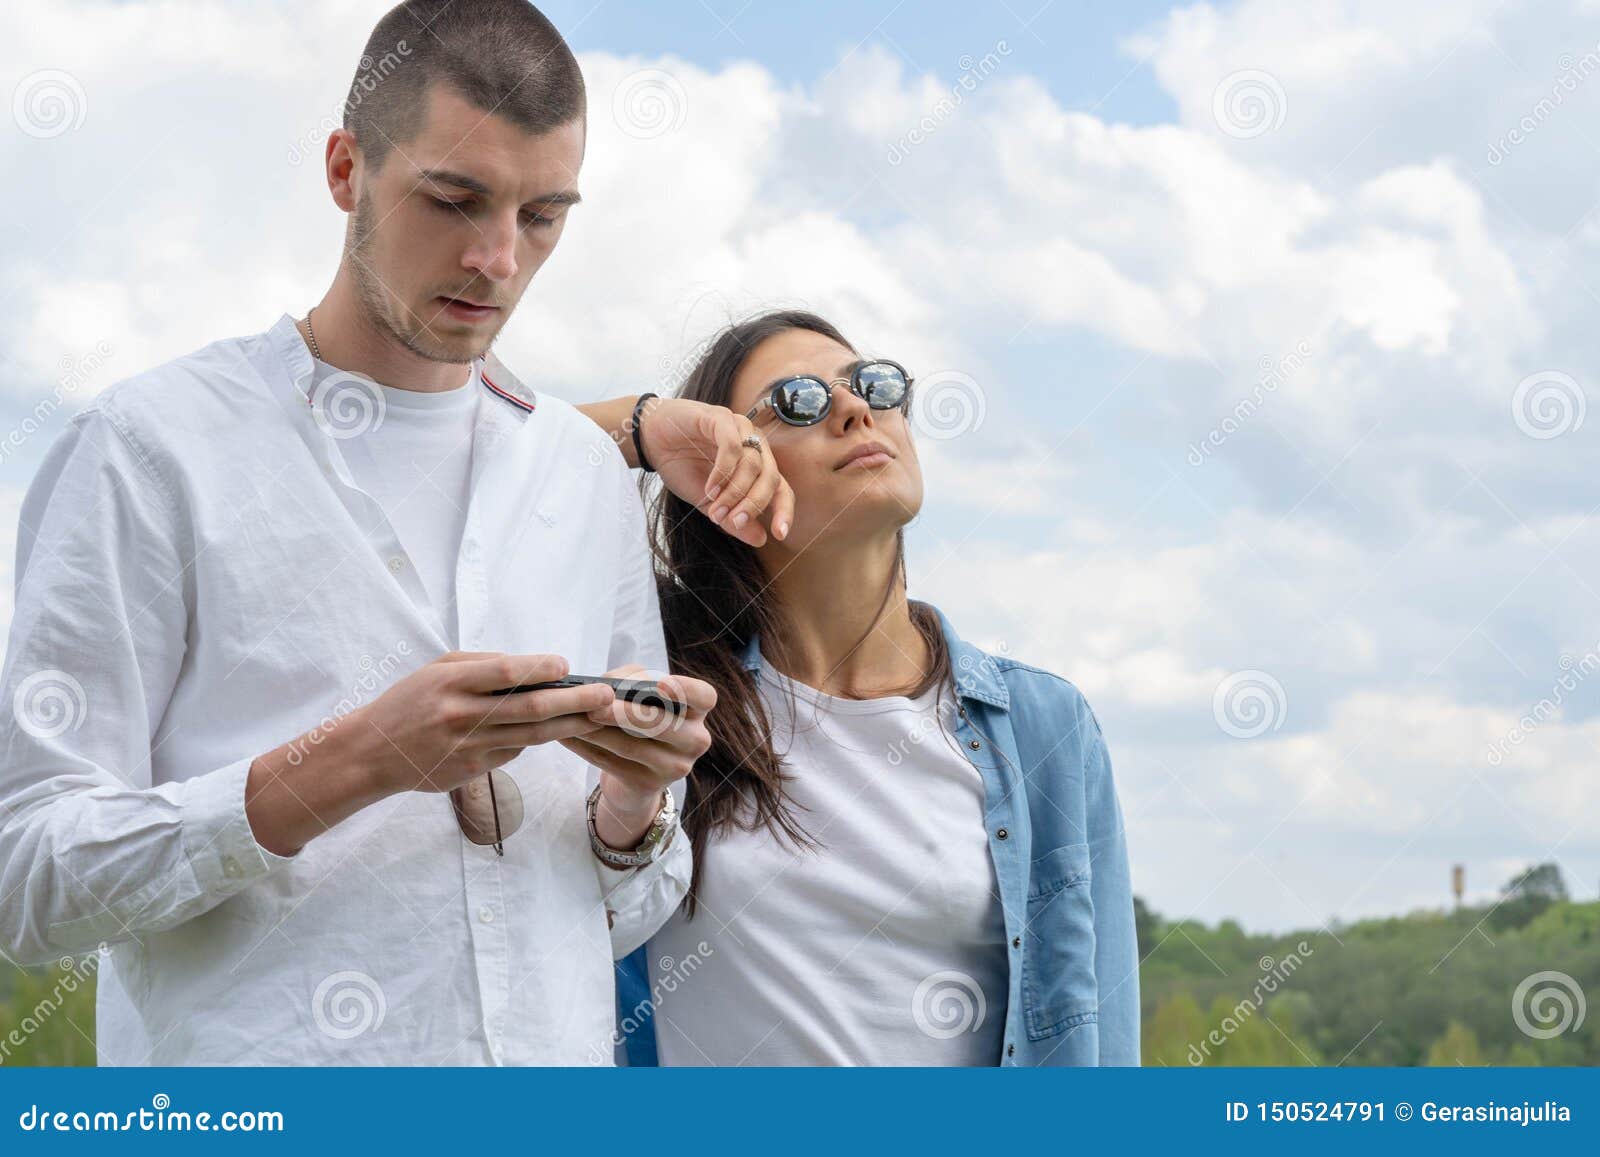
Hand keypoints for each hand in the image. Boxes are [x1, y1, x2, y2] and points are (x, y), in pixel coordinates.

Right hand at [347, 651, 619, 794]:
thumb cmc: (409, 702)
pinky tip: (554, 730)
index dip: (540, 669)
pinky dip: (534, 739)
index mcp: (451, 682)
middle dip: (573, 701)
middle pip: (529, 708)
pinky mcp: (471, 771)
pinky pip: (513, 752)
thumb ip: (481, 665)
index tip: (566, 666)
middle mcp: (461, 714)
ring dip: (569, 726)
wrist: (373, 752)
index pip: (505, 673)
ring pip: (530, 735)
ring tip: (597, 716)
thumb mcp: (437, 670)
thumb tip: (530, 666)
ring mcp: (467, 746)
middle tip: (604, 696)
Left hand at [558, 663, 715, 848]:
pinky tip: (567, 736)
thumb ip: (630, 682)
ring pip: (633, 746)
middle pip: (663, 724)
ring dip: (597, 731)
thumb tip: (604, 684)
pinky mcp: (648, 785)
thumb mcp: (642, 696)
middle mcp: (695, 740)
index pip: (704, 696)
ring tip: (572, 718)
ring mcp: (674, 768)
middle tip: (594, 707)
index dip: (685, 689)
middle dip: (625, 713)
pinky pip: (612, 764)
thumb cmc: (641, 718)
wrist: (637, 770)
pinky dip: (586, 748)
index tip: (660, 685)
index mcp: (697, 711)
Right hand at [641, 397, 793, 546]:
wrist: (650, 440)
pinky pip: (732, 446)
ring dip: (735, 492)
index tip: (779, 534)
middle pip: (771, 477)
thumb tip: (761, 539)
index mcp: (757, 466)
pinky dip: (723, 471)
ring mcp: (740, 429)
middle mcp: (754, 445)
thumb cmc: (681, 465)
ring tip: (714, 507)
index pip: (781, 489)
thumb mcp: (708, 502)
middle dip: (754, 504)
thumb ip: (733, 519)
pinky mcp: (721, 418)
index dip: (784, 511)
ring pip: (752, 464)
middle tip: (734, 521)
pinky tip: (710, 487)